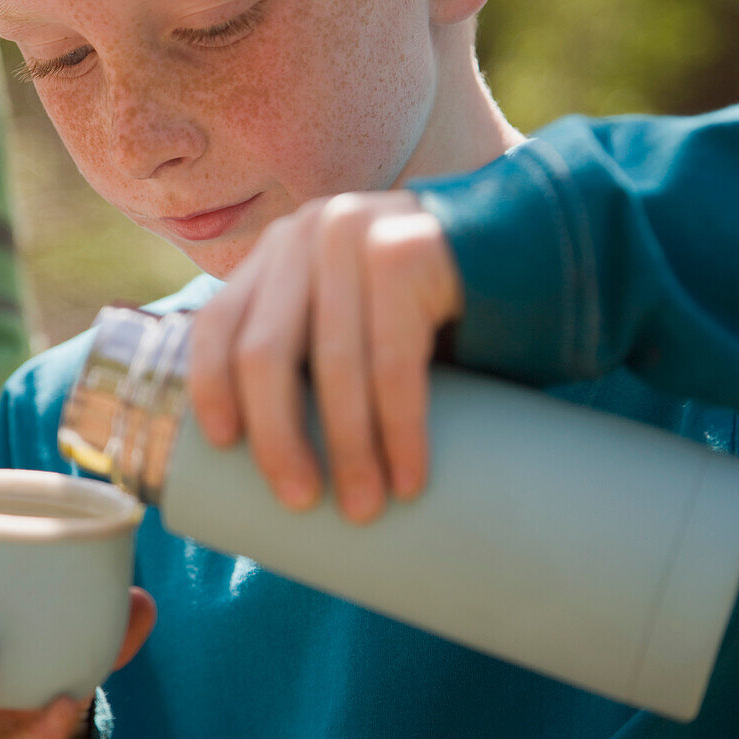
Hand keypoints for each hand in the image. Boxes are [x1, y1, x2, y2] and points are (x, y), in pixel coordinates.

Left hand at [188, 191, 461, 522]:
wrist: (526, 250)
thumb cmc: (426, 306)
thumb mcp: (352, 313)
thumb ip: (311, 341)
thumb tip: (271, 453)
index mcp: (281, 250)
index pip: (218, 321)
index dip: (211, 388)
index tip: (224, 450)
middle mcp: (310, 231)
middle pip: (266, 352)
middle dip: (278, 439)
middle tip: (299, 501)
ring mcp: (359, 232)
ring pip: (333, 364)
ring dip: (349, 449)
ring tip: (364, 507)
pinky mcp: (410, 250)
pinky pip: (395, 361)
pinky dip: (400, 429)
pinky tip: (407, 477)